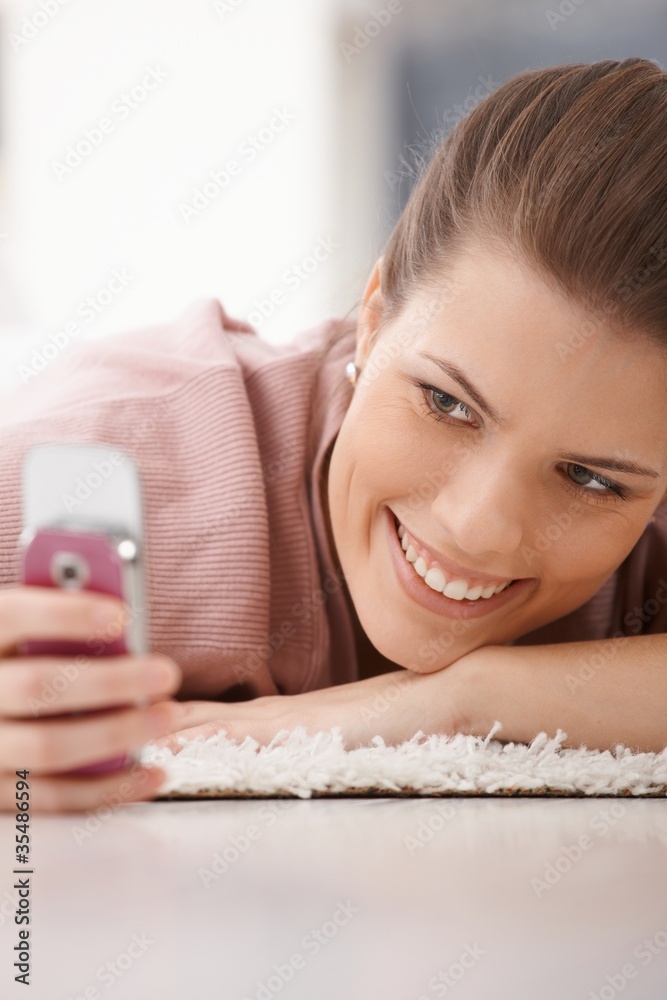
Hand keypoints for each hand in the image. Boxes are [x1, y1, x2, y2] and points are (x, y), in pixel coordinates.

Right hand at [0, 586, 183, 812]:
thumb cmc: (26, 662)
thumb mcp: (28, 635)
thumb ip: (61, 627)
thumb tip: (123, 629)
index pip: (12, 616)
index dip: (65, 614)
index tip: (121, 615)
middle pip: (36, 687)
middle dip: (107, 680)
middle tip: (166, 673)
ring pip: (47, 747)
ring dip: (116, 733)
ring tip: (167, 716)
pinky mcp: (0, 794)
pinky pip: (56, 798)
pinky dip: (109, 789)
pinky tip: (154, 773)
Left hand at [149, 660, 474, 754]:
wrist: (453, 692)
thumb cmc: (415, 713)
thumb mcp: (357, 730)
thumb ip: (326, 736)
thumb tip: (309, 745)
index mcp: (295, 716)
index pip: (225, 717)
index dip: (184, 717)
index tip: (147, 716)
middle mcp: (287, 714)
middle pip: (212, 715)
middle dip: (165, 720)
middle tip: (120, 716)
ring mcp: (297, 718)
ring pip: (222, 722)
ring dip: (177, 727)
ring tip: (134, 728)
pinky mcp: (312, 728)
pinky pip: (251, 735)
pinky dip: (214, 737)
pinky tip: (185, 743)